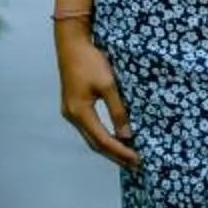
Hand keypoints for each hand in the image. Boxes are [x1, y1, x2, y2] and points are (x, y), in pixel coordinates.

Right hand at [55, 24, 137, 168]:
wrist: (71, 43)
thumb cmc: (90, 61)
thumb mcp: (108, 85)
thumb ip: (117, 111)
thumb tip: (127, 135)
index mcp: (80, 112)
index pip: (102, 140)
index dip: (120, 151)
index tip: (137, 159)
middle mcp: (72, 116)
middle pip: (95, 143)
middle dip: (115, 155)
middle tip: (134, 164)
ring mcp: (70, 111)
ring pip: (91, 136)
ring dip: (108, 146)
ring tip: (127, 154)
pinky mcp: (73, 105)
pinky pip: (89, 127)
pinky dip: (102, 135)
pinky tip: (113, 136)